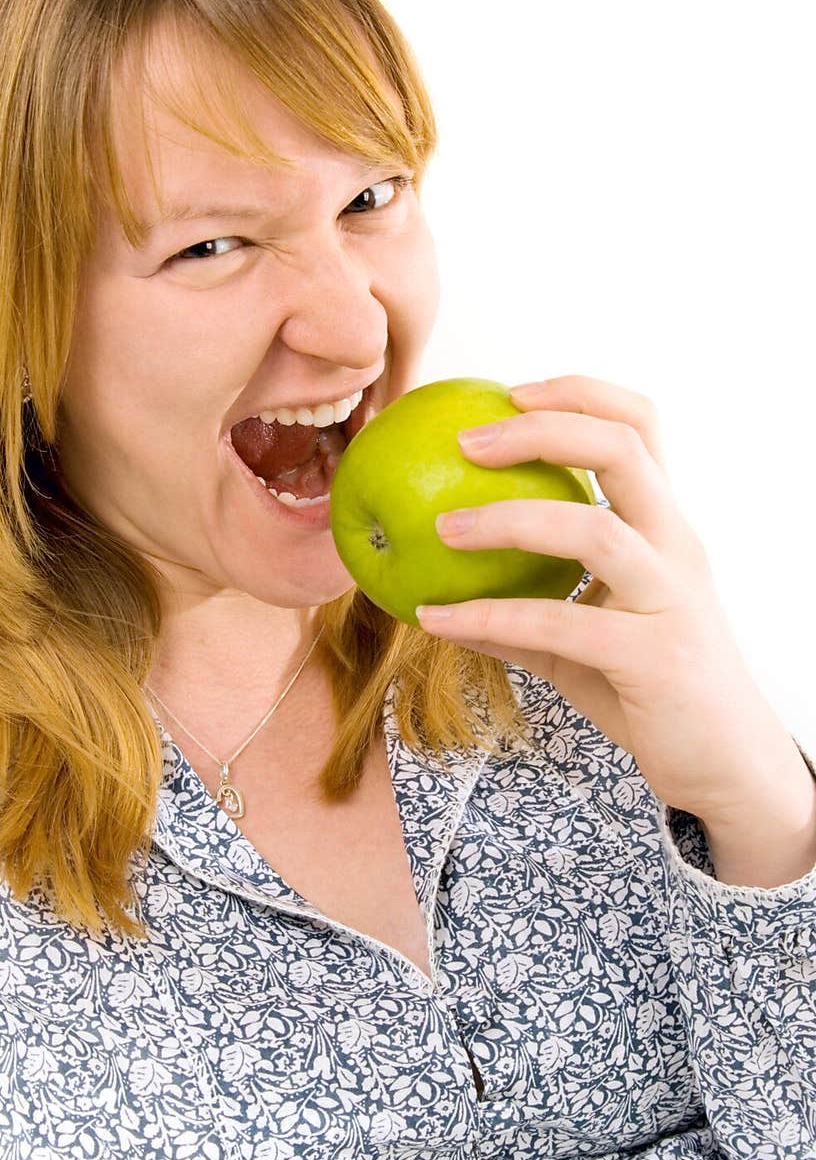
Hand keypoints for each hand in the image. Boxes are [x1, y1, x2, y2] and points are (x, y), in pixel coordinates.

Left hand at [417, 374, 790, 822]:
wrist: (726, 767)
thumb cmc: (653, 693)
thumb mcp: (584, 645)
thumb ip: (529, 616)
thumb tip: (444, 604)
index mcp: (665, 529)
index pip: (639, 428)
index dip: (578, 395)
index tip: (507, 392)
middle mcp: (676, 549)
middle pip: (624, 450)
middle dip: (543, 429)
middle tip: (467, 439)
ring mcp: (671, 600)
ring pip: (594, 530)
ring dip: (507, 519)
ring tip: (441, 527)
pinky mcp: (654, 658)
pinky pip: (560, 624)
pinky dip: (489, 619)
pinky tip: (434, 621)